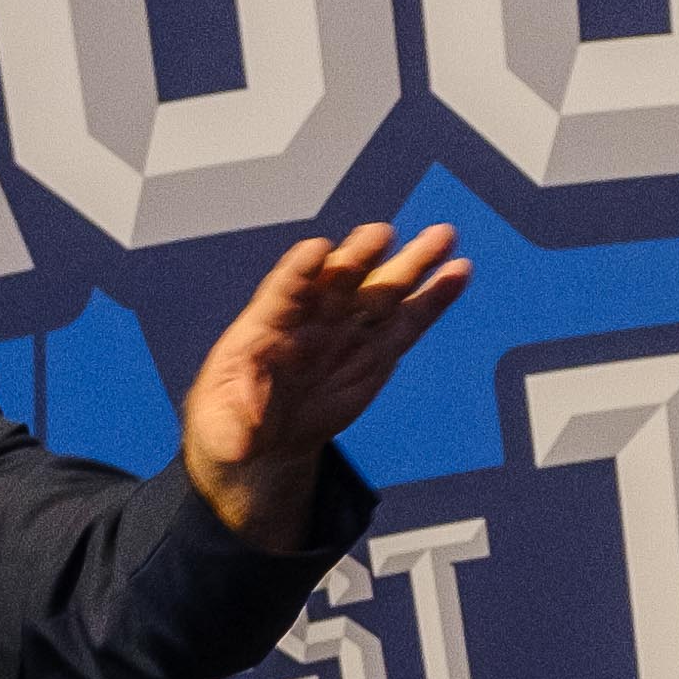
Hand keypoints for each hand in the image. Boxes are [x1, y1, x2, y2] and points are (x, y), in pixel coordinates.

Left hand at [179, 219, 469, 548]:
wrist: (267, 442)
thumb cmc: (232, 422)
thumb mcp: (222, 425)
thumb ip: (239, 414)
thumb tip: (253, 412)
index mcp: (267, 325)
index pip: (286, 289)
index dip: (301, 270)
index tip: (317, 251)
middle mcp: (313, 318)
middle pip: (340, 279)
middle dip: (360, 256)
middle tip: (381, 235)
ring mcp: (347, 331)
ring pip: (382, 292)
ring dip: (411, 263)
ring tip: (441, 237)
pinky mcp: (376, 354)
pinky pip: (408, 323)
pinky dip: (433, 299)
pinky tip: (456, 274)